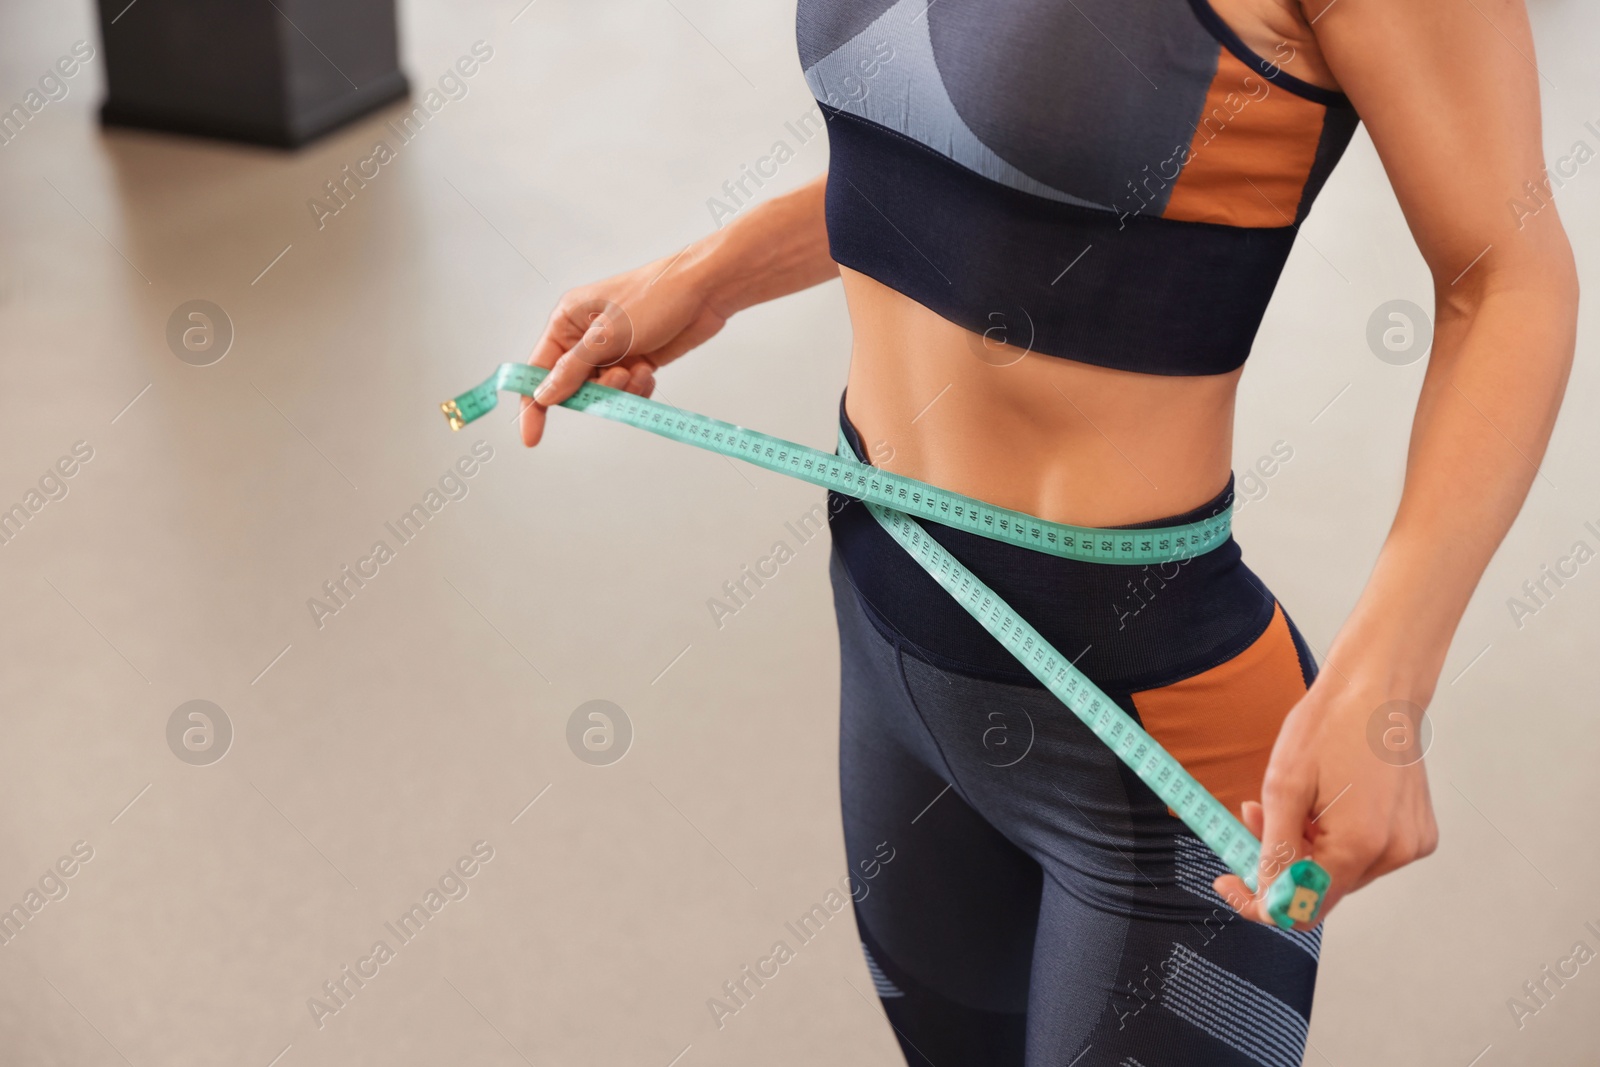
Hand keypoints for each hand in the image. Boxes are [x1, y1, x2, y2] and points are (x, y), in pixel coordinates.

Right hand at [519, 250, 728, 446]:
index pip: (539, 368)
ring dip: (621, 389)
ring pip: (603, 391)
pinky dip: (638, 386)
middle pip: (572, 386)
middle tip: (618, 378)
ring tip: (638, 370)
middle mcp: (585, 336)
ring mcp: (612, 349)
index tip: (531, 437)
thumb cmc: (653, 298)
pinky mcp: (637, 359)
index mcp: (567, 321)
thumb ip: (572, 369)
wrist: (704, 291)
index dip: (534, 403)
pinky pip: (627, 389)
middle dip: (595, 391)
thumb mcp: (607, 336)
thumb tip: (544, 396)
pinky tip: (650, 371)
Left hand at [1213, 674, 1438, 927]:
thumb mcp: (1284, 787)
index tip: (1230, 882)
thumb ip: (1276, 850)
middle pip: (1320, 889)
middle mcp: (1393, 854)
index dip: (1260, 902)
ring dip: (1307, 847)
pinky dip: (1335, 838)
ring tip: (1294, 801)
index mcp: (1360, 846)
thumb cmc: (1331, 724)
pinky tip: (1327, 801)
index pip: (1302, 907)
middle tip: (1255, 818)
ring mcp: (1410, 845)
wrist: (1379, 688)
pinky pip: (1364, 855)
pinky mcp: (1417, 833)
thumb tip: (1268, 898)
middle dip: (1280, 863)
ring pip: (1340, 872)